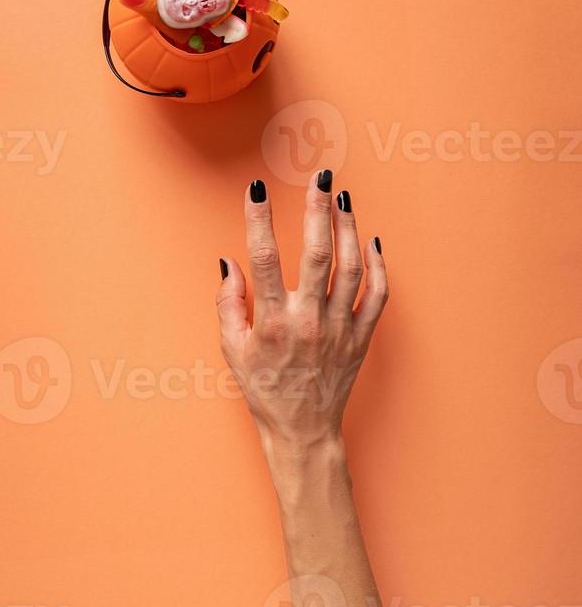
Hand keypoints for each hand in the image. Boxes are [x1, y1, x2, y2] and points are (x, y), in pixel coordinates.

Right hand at [216, 171, 388, 450]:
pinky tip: (371, 239)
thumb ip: (228, 304)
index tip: (256, 188)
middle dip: (318, 210)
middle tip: (320, 177)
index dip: (259, 219)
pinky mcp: (362, 337)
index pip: (264, 259)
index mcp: (272, 323)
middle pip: (317, 254)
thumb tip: (228, 263)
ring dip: (348, 227)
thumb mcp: (232, 351)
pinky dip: (379, 265)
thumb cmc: (265, 389)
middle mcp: (309, 321)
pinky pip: (378, 294)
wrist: (303, 430)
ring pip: (351, 267)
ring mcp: (340, 328)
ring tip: (343, 198)